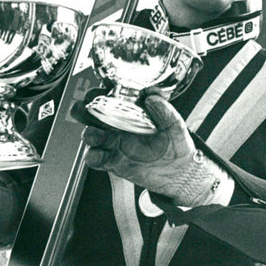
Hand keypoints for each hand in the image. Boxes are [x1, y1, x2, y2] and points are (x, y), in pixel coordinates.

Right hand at [78, 90, 221, 206]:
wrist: (180, 172)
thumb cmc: (178, 145)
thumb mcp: (176, 124)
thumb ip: (165, 110)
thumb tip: (152, 97)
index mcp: (131, 113)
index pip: (109, 100)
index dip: (99, 95)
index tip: (98, 93)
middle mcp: (119, 127)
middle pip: (92, 116)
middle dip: (84, 112)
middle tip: (86, 111)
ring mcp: (115, 144)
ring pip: (91, 136)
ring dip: (89, 134)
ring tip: (95, 135)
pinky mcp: (114, 162)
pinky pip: (96, 158)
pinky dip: (92, 156)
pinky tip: (98, 154)